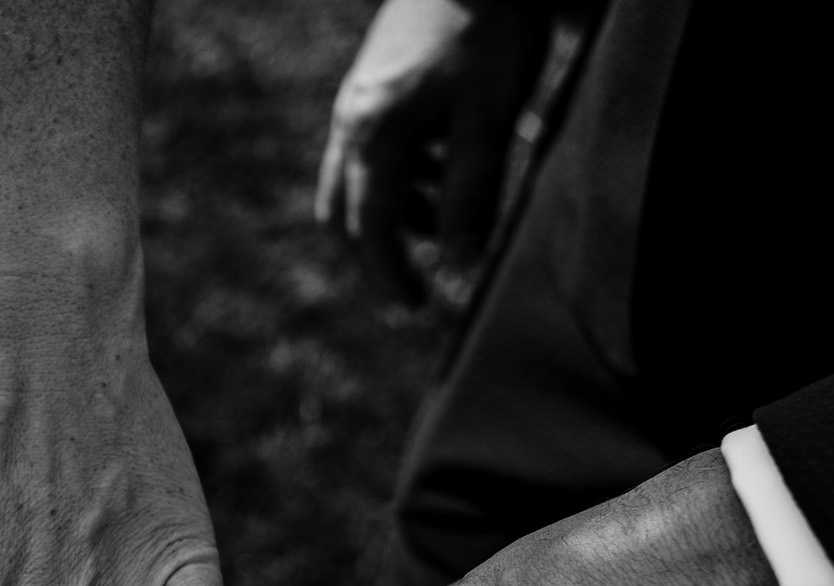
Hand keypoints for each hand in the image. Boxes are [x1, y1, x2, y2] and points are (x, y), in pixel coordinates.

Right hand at [316, 0, 548, 303]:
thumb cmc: (489, 30)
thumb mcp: (490, 117)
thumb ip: (473, 193)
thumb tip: (461, 267)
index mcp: (374, 134)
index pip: (368, 228)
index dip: (388, 275)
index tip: (416, 308)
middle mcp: (352, 122)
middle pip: (343, 215)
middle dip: (376, 258)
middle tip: (415, 290)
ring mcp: (357, 103)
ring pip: (355, 184)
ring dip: (394, 217)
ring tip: (447, 222)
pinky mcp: (372, 88)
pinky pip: (368, 153)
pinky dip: (398, 181)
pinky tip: (441, 169)